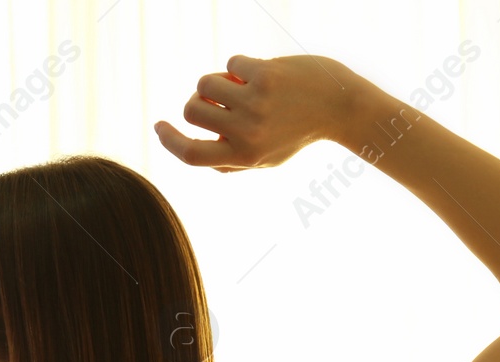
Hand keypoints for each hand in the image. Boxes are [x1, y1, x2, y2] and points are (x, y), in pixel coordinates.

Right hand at [154, 54, 365, 171]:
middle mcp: (246, 132)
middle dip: (197, 101)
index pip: (190, 154)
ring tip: (239, 84)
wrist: (340, 107)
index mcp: (243, 156)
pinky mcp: (265, 75)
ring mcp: (255, 103)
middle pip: (192, 111)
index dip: (168, 140)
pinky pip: (231, 62)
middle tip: (217, 99)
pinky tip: (262, 73)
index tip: (159, 125)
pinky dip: (241, 65)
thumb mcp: (265, 159)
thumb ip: (229, 161)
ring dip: (218, 80)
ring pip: (206, 83)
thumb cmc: (298, 133)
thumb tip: (189, 152)